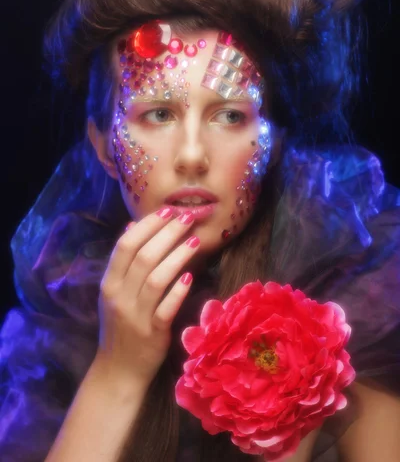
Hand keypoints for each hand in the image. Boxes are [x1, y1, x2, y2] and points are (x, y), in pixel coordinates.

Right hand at [93, 207, 198, 388]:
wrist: (117, 372)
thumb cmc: (119, 327)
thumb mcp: (113, 293)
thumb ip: (123, 262)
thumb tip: (131, 226)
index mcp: (109, 283)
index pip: (126, 245)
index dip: (148, 224)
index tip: (168, 209)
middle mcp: (119, 296)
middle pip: (144, 256)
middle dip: (168, 233)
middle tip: (188, 217)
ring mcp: (135, 316)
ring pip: (156, 278)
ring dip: (177, 256)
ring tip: (195, 240)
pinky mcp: (153, 334)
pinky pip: (166, 308)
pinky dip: (178, 291)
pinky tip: (190, 277)